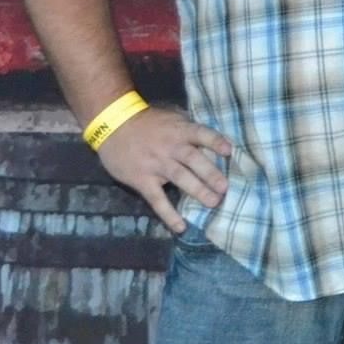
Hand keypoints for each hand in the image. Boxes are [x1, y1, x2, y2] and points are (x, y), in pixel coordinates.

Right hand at [96, 105, 231, 232]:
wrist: (113, 125)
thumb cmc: (147, 122)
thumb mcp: (170, 116)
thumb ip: (187, 126)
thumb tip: (208, 136)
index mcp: (180, 130)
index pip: (201, 134)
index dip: (215, 142)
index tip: (229, 151)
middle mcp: (171, 147)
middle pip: (194, 160)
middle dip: (211, 174)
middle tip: (225, 188)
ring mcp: (157, 164)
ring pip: (181, 178)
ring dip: (198, 191)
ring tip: (214, 203)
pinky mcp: (143, 180)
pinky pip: (157, 199)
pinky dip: (169, 214)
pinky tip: (180, 226)